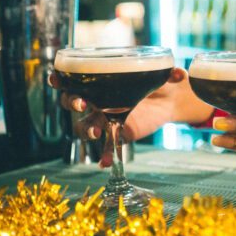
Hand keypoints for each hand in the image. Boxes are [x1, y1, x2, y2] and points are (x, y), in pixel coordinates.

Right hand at [51, 67, 194, 166]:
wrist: (172, 99)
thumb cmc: (159, 80)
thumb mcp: (162, 73)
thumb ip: (170, 73)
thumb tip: (180, 73)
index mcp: (103, 82)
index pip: (75, 79)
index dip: (61, 78)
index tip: (56, 77)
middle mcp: (100, 100)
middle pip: (73, 103)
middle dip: (73, 103)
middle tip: (82, 104)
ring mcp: (107, 119)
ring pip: (85, 126)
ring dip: (86, 130)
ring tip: (95, 133)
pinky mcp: (119, 133)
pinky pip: (107, 147)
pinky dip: (104, 155)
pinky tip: (105, 162)